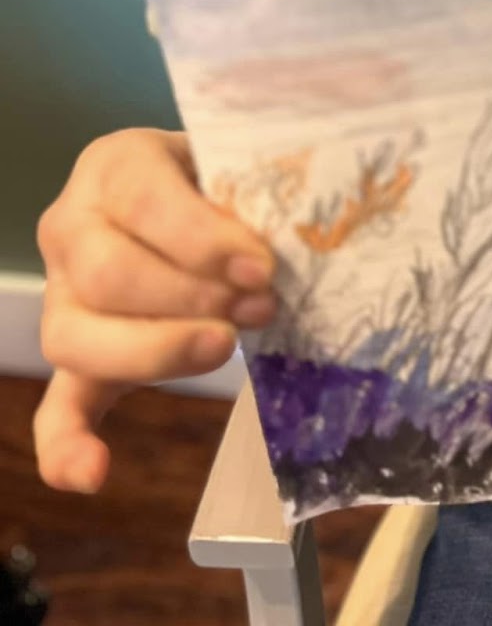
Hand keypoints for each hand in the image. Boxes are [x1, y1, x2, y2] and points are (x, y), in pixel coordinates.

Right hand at [33, 129, 275, 493]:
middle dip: (192, 299)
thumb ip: (251, 191)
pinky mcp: (75, 352)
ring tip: (227, 348)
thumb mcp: (236, 164)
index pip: (147, 203)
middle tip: (260, 306)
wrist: (205, 194)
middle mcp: (71, 223)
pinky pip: (56, 405)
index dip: (204, 241)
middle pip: (109, 275)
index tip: (261, 269)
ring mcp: (63, 293)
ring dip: (158, 353)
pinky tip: (93, 474)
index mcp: (115, 164)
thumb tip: (288, 241)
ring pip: (78, 337)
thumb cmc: (227, 179)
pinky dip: (66, 444)